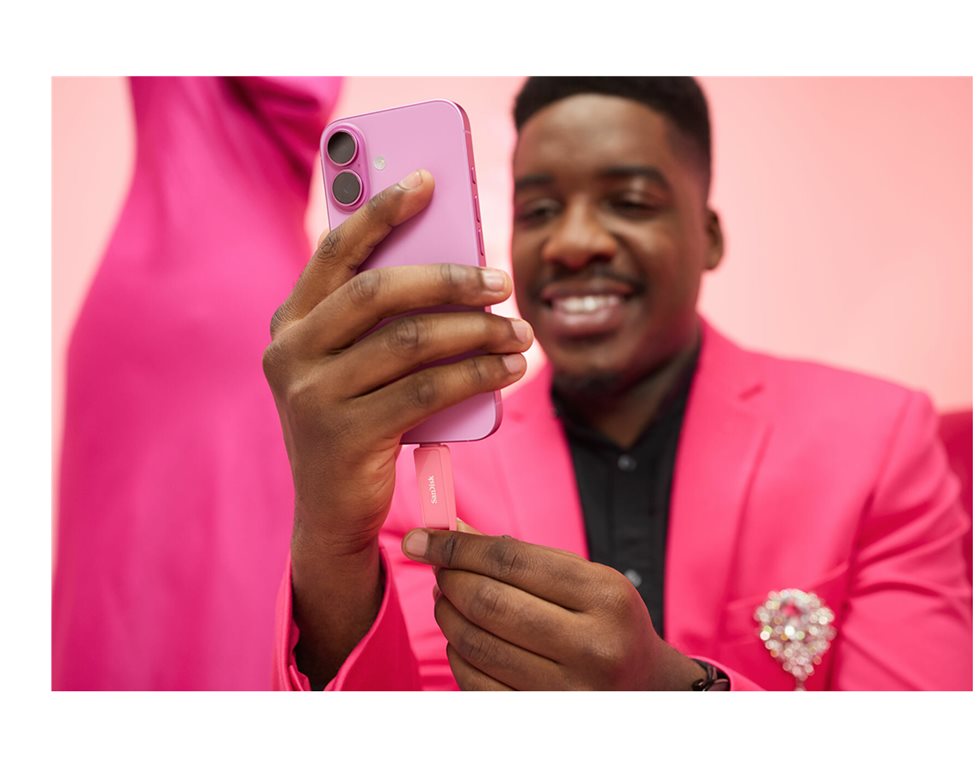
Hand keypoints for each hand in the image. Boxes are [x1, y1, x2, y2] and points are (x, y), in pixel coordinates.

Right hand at [263, 169, 532, 554]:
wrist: (332, 512)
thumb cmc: (357, 422)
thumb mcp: (355, 366)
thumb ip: (380, 322)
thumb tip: (456, 269)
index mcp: (290, 322)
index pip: (336, 251)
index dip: (380, 210)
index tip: (428, 180)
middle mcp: (290, 352)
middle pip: (379, 291)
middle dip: (449, 278)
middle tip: (501, 280)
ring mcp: (312, 395)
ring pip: (411, 341)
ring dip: (476, 331)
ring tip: (518, 330)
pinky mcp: (345, 435)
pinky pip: (427, 390)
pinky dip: (476, 374)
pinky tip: (508, 369)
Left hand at [402, 526, 706, 689]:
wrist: (647, 689)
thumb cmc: (609, 622)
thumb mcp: (584, 578)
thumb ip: (520, 555)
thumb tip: (452, 529)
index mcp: (606, 596)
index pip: (511, 561)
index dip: (458, 546)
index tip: (424, 538)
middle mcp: (593, 645)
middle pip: (489, 602)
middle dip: (450, 579)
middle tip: (438, 568)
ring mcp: (570, 690)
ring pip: (478, 645)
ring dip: (448, 616)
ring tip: (447, 599)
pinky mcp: (545, 718)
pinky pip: (477, 684)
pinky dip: (458, 655)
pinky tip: (462, 639)